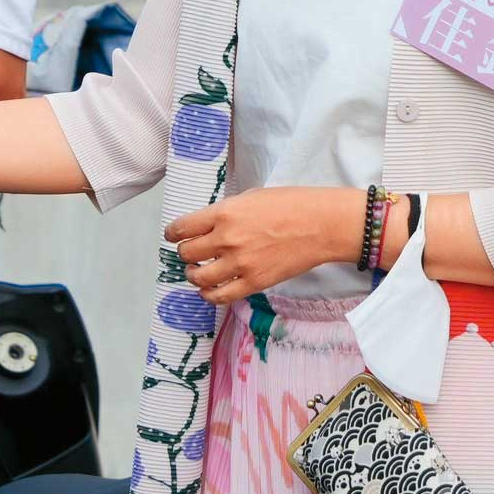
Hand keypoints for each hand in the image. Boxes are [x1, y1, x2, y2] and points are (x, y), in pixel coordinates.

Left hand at [167, 187, 358, 305]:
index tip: (173, 236)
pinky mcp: (253, 282)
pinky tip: (209, 290)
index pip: (182, 227)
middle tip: (188, 253)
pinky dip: (209, 295)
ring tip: (196, 272)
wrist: (320, 225)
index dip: (173, 233)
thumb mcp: (250, 197)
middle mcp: (227, 238)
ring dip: (193, 275)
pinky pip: (220, 296)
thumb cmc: (290, 205)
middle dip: (184, 253)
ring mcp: (239, 263)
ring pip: (199, 277)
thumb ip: (226, 212)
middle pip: (187, 252)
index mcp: (224, 212)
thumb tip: (209, 224)